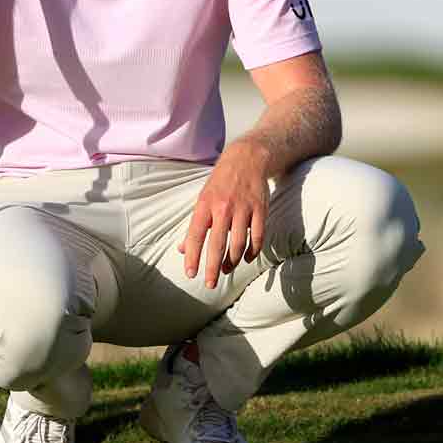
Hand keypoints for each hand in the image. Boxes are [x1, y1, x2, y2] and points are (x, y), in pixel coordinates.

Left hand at [179, 142, 270, 288]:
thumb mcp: (202, 198)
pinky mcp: (260, 209)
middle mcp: (223, 208)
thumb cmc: (221, 182)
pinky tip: (247, 258)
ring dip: (232, 261)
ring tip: (227, 270)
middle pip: (217, 244)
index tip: (191, 273)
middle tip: (210, 284)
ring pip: (238, 244)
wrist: (247, 159)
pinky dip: (253, 251)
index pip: (195, 236)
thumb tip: (182, 249)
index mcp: (205, 205)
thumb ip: (194, 225)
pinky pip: (257, 236)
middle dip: (212, 267)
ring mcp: (243, 209)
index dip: (192, 256)